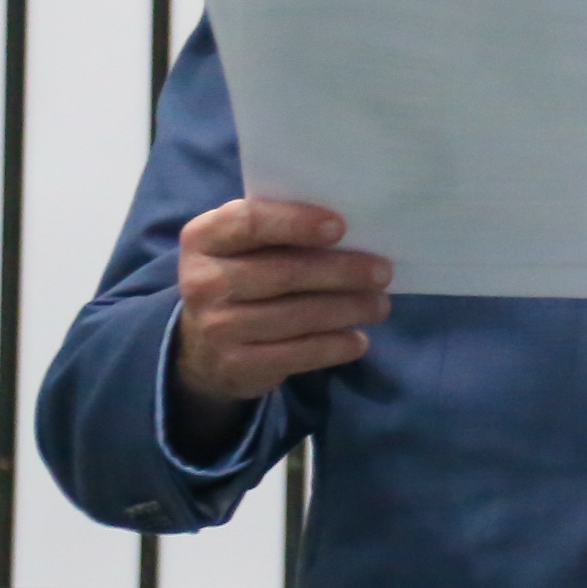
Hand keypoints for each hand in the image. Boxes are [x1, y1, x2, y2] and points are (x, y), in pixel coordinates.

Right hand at [172, 199, 392, 408]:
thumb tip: (355, 229)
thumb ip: (281, 230)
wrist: (202, 347)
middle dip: (343, 271)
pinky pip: (299, 353)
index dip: (297, 222)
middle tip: (384, 272)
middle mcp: (203, 282)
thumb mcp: (244, 248)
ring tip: (380, 305)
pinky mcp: (236, 365)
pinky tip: (358, 341)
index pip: (250, 222)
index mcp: (204, 238)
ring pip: (298, 315)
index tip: (340, 227)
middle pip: (285, 272)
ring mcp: (216, 327)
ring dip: (349, 309)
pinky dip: (336, 346)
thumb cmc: (241, 278)